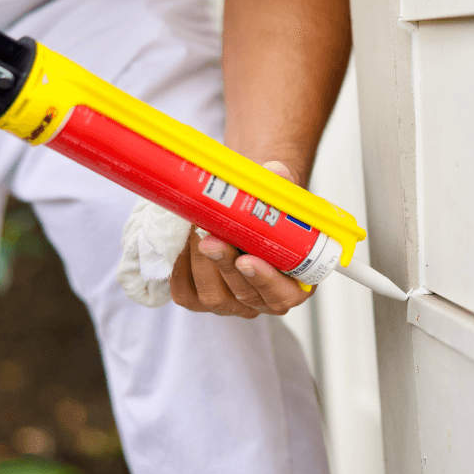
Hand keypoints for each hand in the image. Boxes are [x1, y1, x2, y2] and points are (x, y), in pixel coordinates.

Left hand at [169, 161, 315, 317]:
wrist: (238, 210)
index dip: (265, 280)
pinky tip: (181, 243)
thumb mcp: (278, 195)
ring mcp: (230, 303)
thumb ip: (281, 186)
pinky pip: (186, 294)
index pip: (282, 295)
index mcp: (292, 283)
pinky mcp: (198, 300)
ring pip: (213, 296)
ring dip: (200, 264)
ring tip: (194, 231)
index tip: (246, 259)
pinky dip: (181, 269)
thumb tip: (275, 171)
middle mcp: (261, 300)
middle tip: (209, 238)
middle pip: (244, 295)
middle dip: (224, 265)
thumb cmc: (264, 208)